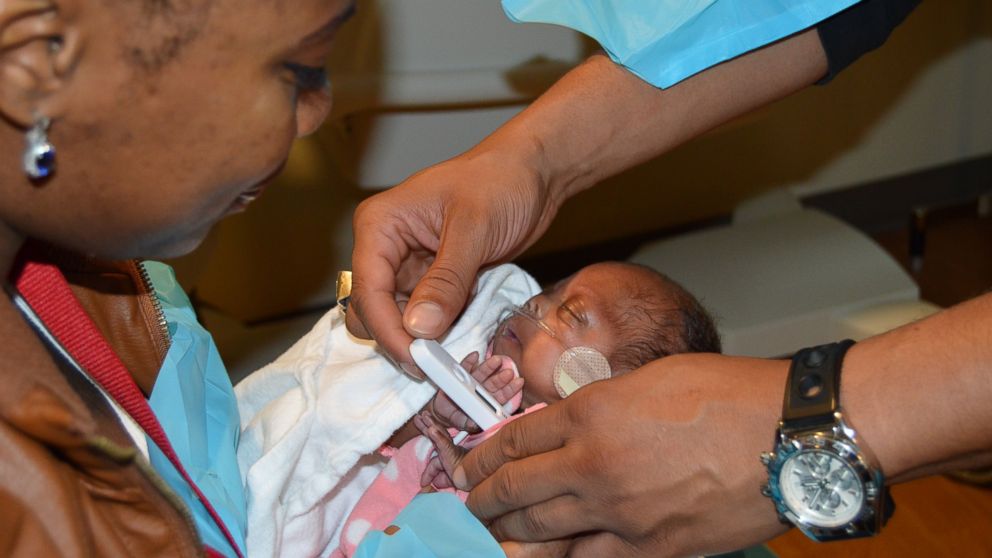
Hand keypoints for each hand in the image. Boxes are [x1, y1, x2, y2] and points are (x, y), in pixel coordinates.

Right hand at [347, 139, 560, 376]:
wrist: (534, 172)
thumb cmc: (501, 180)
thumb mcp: (473, 229)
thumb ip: (446, 280)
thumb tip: (419, 328)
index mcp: (381, 225)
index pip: (368, 290)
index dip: (388, 330)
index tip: (416, 360)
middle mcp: (387, 246)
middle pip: (374, 309)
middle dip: (400, 338)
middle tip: (434, 365)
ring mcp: (409, 264)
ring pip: (398, 318)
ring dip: (421, 338)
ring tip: (451, 356)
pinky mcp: (434, 278)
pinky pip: (426, 315)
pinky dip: (440, 330)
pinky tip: (460, 336)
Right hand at [429, 352, 523, 430]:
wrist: (442, 412)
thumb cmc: (459, 417)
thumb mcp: (465, 424)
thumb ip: (471, 424)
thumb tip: (475, 425)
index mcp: (487, 401)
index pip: (500, 395)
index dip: (510, 389)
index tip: (519, 382)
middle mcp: (481, 389)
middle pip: (493, 382)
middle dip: (501, 377)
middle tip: (509, 372)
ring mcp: (471, 381)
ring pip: (481, 373)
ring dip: (489, 366)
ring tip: (496, 360)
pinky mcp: (459, 374)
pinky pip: (465, 367)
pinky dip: (469, 361)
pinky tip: (475, 356)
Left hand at [452, 353, 791, 556]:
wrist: (786, 434)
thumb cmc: (727, 394)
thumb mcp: (649, 379)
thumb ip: (602, 405)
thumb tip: (573, 426)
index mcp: (590, 413)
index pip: (515, 440)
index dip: (482, 456)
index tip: (466, 466)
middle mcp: (593, 464)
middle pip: (516, 490)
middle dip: (483, 501)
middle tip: (468, 505)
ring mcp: (619, 512)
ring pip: (540, 533)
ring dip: (508, 535)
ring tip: (492, 536)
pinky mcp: (651, 548)